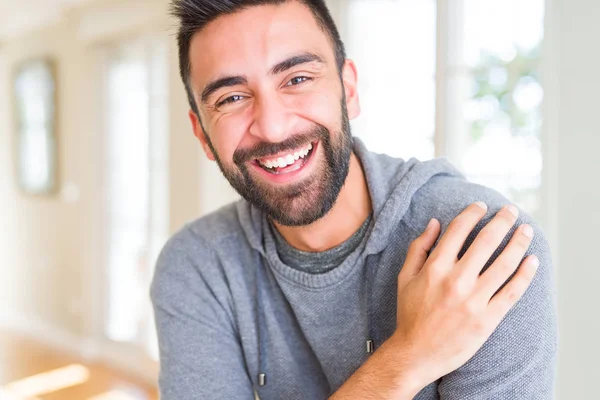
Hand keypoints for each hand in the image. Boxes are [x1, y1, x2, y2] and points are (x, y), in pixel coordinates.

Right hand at [393, 201, 538, 391]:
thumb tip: (435, 223)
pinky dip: (525, 274)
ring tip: (526, 230)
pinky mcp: (488, 318)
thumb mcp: (405, 277)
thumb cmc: (410, 314)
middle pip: (486, 241)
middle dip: (502, 220)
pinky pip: (512, 291)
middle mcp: (456, 280)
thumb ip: (419, 248)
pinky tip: (532, 261)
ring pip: (505, 263)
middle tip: (511, 210)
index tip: (482, 206)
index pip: (458, 230)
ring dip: (518, 242)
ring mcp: (474, 299)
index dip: (472, 213)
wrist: (416, 353)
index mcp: (435, 267)